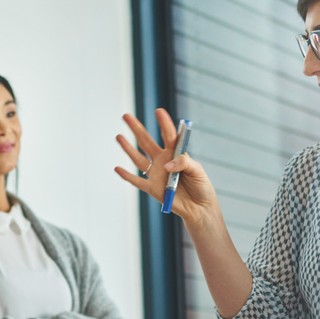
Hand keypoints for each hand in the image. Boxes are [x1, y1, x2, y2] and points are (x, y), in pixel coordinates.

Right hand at [114, 108, 218, 224]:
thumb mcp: (198, 171)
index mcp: (176, 154)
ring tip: (118, 136)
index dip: (164, 123)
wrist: (199, 207)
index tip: (159, 111)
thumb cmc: (201, 186)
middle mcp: (163, 161)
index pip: (168, 135)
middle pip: (147, 142)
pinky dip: (127, 176)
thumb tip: (166, 165)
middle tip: (126, 116)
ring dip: (128, 148)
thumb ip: (184, 163)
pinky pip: (137, 181)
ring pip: (138, 159)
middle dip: (137, 129)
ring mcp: (156, 174)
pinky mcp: (153, 189)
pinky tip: (117, 168)